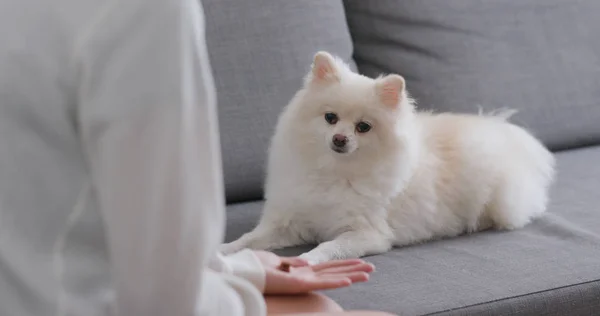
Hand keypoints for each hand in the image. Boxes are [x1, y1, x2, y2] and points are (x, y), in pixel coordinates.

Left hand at [253, 251, 374, 294]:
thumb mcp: (275, 261)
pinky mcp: (297, 284)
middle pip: (335, 272)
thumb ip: (292, 262)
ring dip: (351, 276)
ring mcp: (302, 281)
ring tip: (368, 274)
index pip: (327, 267)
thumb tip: (306, 263)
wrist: (241, 273)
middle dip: (353, 270)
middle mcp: (305, 277)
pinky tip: (349, 281)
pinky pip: (319, 283)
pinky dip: (335, 282)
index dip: (343, 265)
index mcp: (300, 271)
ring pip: (332, 278)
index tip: (359, 262)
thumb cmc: (254, 268)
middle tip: (372, 269)